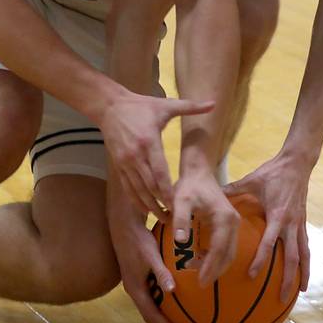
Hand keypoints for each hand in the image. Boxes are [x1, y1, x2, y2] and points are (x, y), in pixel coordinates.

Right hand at [100, 92, 213, 219]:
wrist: (109, 107)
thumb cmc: (140, 106)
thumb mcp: (166, 105)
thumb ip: (190, 106)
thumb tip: (213, 103)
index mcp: (148, 142)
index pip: (159, 172)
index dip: (167, 190)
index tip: (176, 204)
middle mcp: (135, 155)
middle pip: (149, 186)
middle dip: (161, 203)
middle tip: (174, 218)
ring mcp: (125, 162)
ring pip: (137, 189)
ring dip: (149, 205)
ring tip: (162, 218)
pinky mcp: (118, 165)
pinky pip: (128, 187)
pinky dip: (136, 200)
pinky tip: (146, 209)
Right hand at [107, 182, 184, 322]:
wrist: (124, 224)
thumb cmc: (138, 239)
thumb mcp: (150, 255)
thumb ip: (160, 272)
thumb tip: (171, 290)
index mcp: (136, 289)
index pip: (151, 317)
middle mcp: (135, 289)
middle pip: (151, 315)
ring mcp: (136, 282)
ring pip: (151, 305)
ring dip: (165, 315)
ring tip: (182, 321)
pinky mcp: (139, 274)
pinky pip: (153, 293)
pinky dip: (164, 300)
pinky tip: (177, 296)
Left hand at [172, 169, 239, 286]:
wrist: (199, 172)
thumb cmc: (189, 186)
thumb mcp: (180, 201)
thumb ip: (180, 220)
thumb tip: (180, 242)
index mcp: (224, 218)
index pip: (219, 248)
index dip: (211, 266)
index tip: (200, 281)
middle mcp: (233, 221)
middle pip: (228, 253)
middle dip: (216, 270)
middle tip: (201, 284)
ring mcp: (233, 222)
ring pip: (229, 251)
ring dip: (217, 265)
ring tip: (201, 275)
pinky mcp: (229, 223)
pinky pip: (227, 245)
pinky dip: (218, 256)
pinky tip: (203, 261)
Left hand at [224, 152, 311, 301]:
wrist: (296, 163)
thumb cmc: (272, 172)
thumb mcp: (251, 180)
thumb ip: (233, 189)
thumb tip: (214, 194)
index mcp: (277, 215)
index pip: (268, 243)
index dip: (260, 260)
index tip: (251, 275)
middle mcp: (291, 223)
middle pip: (292, 257)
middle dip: (288, 278)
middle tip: (281, 298)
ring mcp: (299, 224)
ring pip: (303, 254)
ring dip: (303, 273)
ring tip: (300, 292)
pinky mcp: (303, 222)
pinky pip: (306, 246)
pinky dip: (307, 261)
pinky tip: (305, 273)